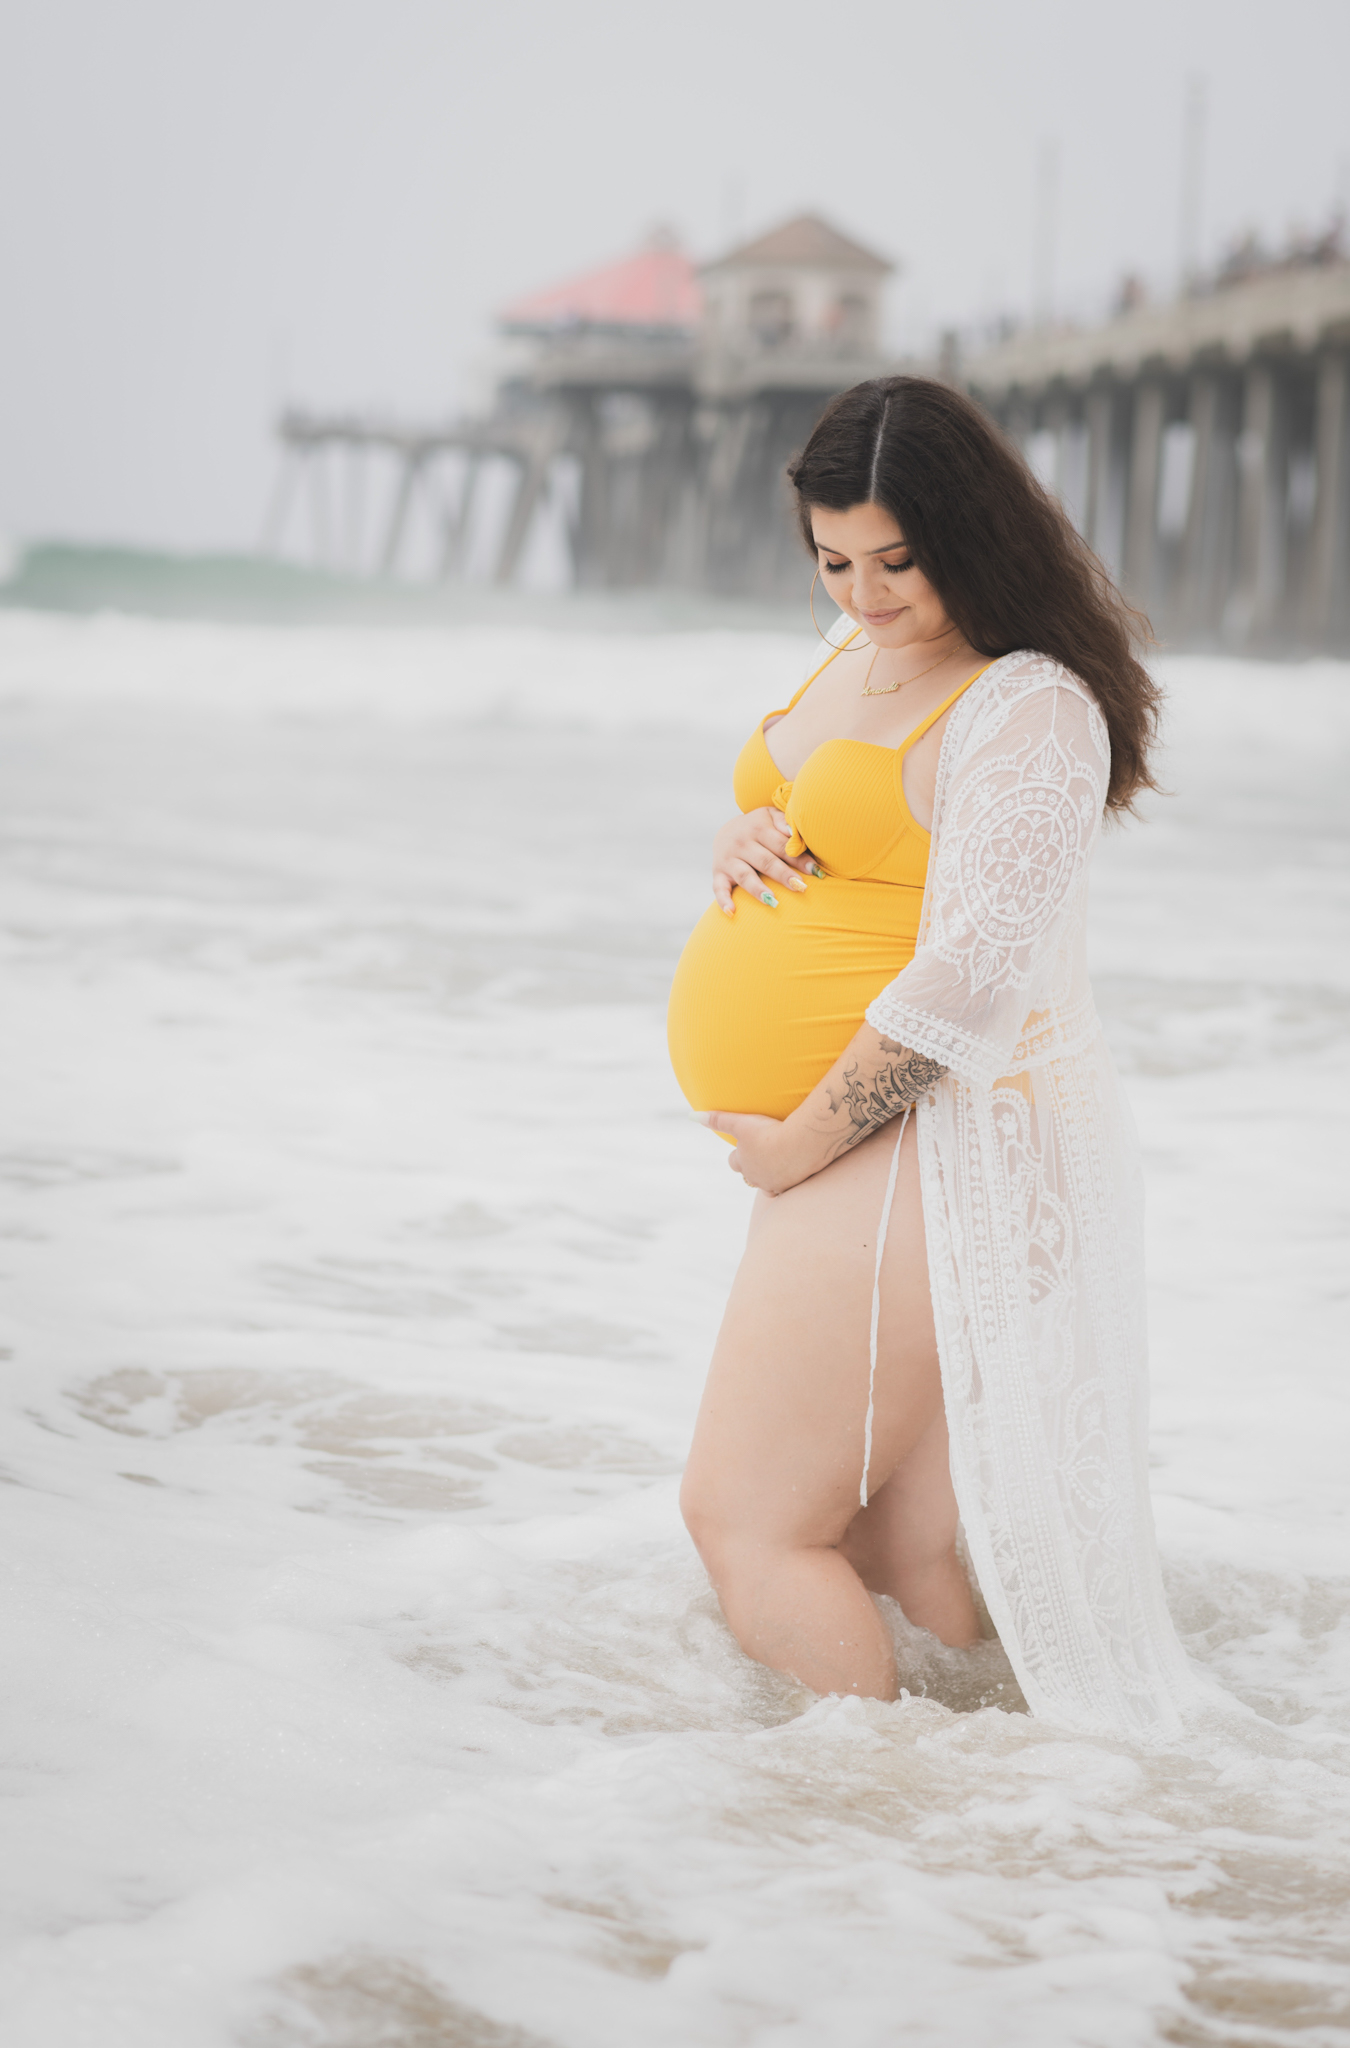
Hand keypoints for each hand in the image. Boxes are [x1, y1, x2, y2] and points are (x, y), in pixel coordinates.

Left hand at [695, 1111, 815, 1194]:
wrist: (800, 1144)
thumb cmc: (769, 1132)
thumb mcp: (741, 1123)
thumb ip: (718, 1120)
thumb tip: (691, 1116)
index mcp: (743, 1162)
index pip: (734, 1162)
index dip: (738, 1154)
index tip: (745, 1146)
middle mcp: (756, 1177)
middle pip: (750, 1176)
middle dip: (753, 1168)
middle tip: (762, 1156)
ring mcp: (775, 1184)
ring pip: (768, 1186)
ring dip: (771, 1177)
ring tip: (779, 1167)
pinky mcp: (792, 1186)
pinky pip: (788, 1187)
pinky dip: (789, 1180)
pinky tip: (795, 1171)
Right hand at [712, 808, 820, 915]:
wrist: (727, 830)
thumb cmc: (759, 827)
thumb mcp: (771, 816)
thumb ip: (784, 821)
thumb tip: (795, 833)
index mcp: (757, 827)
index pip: (781, 845)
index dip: (798, 858)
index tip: (815, 871)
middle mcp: (741, 843)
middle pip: (765, 861)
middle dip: (783, 874)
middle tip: (800, 886)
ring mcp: (728, 859)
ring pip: (744, 875)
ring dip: (758, 889)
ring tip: (773, 901)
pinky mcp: (718, 873)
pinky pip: (719, 888)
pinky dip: (724, 901)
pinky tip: (732, 912)